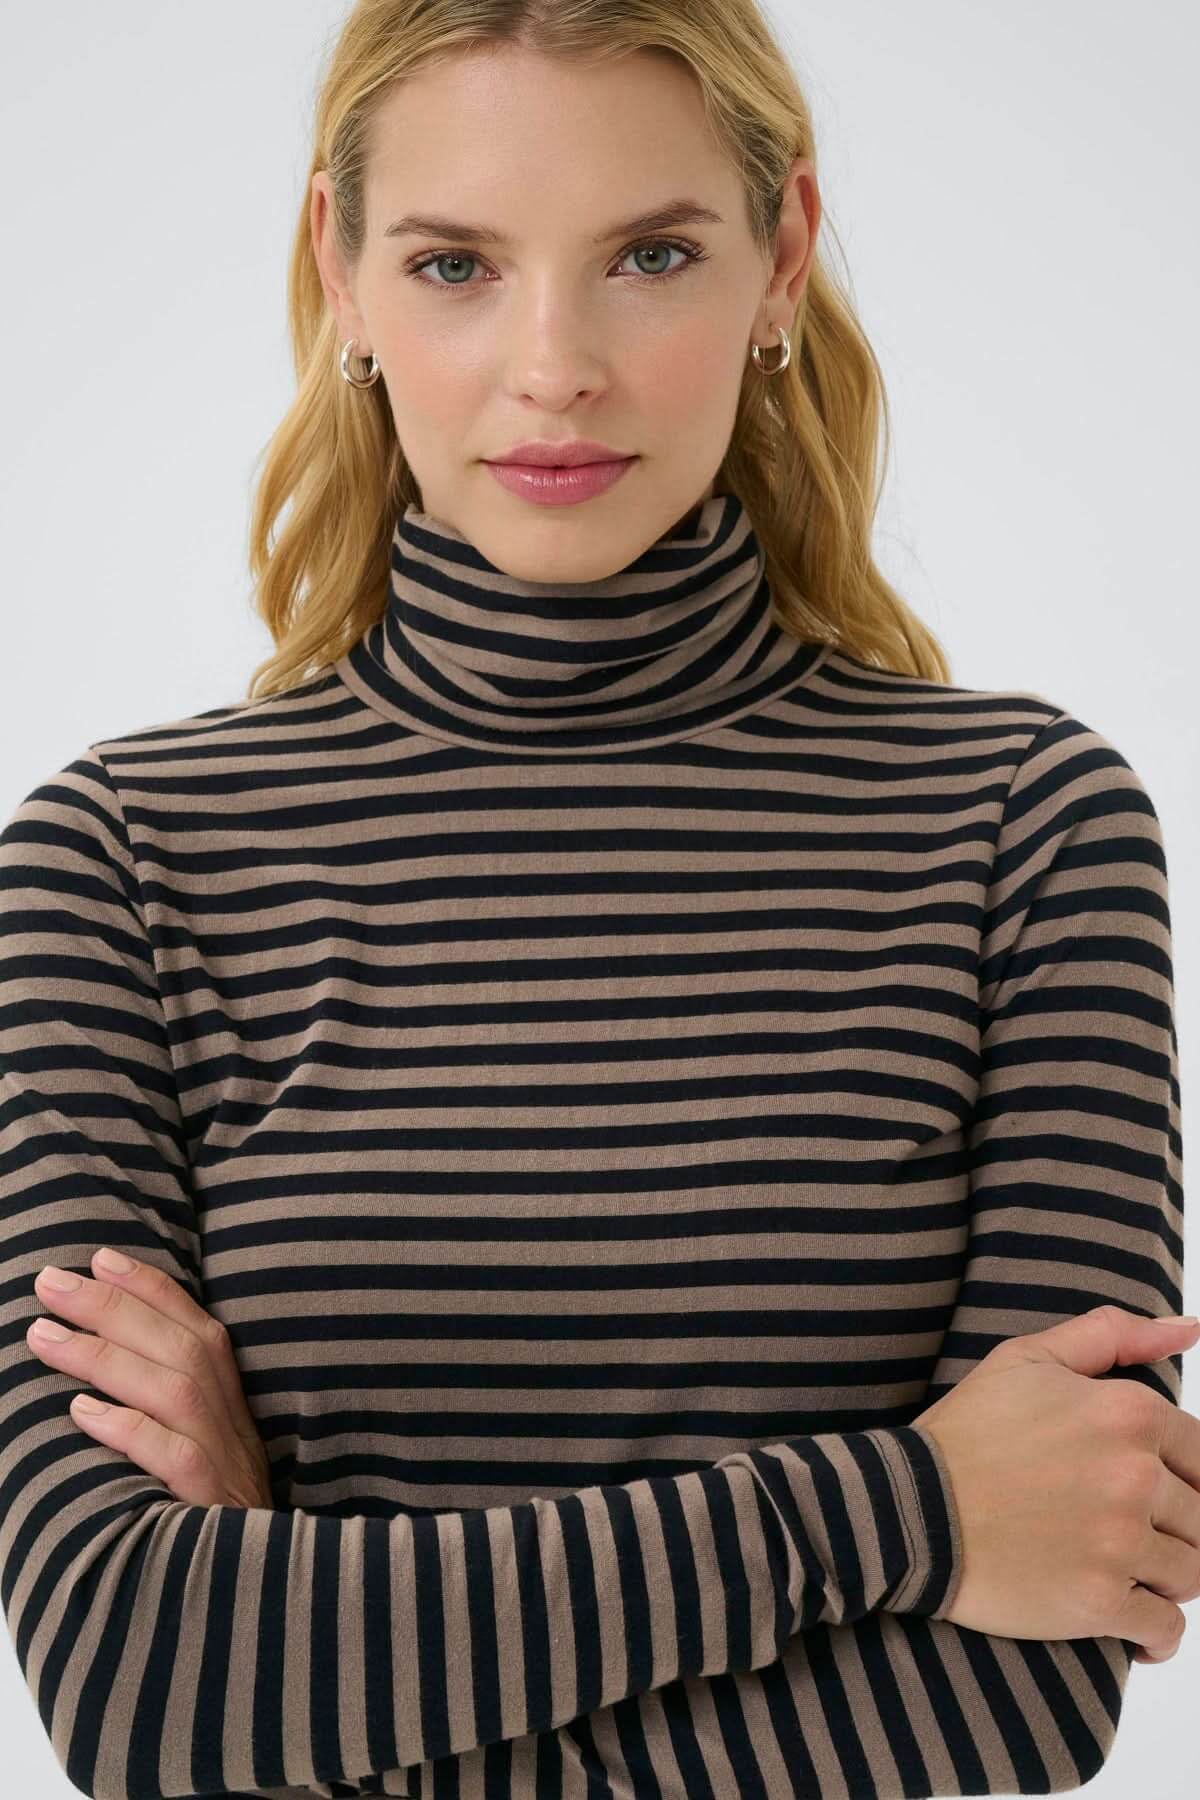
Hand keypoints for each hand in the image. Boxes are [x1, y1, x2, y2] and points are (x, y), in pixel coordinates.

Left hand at [26, 1248, 272, 1508]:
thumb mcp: (204, 1455)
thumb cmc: (216, 1524)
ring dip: (106, 1356)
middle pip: (180, 1346)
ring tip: (41, 1336)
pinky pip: (176, 1456)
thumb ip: (167, 1411)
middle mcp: (233, 1424)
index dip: (151, 1288)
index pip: (196, 1326)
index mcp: (232, 1404)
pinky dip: (130, 1429)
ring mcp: (227, 1464)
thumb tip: (100, 1370)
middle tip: (49, 1282)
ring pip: (174, 1390)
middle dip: (113, 1306)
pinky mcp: (214, 1505)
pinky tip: (82, 1413)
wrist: (265, 1596)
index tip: (100, 1257)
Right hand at [915, 1305, 1199, 1664]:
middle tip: (1130, 1534)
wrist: (909, 1506)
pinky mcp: (1098, 1602)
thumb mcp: (1029, 1359)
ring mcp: (1119, 1543)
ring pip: (1192, 1574)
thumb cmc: (968, 1431)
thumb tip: (1190, 1328)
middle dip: (1175, 1529)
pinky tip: (1135, 1625)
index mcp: (1128, 1413)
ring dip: (1166, 1578)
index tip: (1150, 1493)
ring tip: (1128, 1572)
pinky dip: (1158, 1635)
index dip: (1181, 1478)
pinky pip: (1166, 1629)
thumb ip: (1112, 1334)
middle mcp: (1134, 1477)